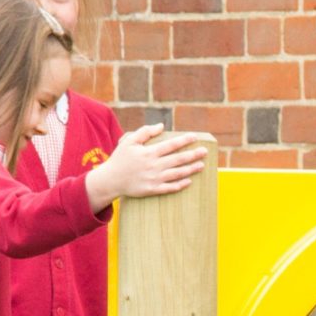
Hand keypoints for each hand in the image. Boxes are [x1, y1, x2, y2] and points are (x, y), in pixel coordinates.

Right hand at [87, 123, 209, 206]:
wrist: (110, 180)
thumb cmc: (120, 159)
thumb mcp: (129, 141)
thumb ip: (145, 132)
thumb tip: (161, 126)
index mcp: (149, 153)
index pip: (171, 145)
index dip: (184, 140)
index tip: (195, 137)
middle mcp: (154, 165)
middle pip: (178, 159)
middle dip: (193, 155)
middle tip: (205, 152)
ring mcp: (154, 178)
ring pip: (177, 173)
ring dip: (191, 169)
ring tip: (202, 165)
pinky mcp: (152, 190)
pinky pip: (169, 188)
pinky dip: (180, 185)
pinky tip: (189, 181)